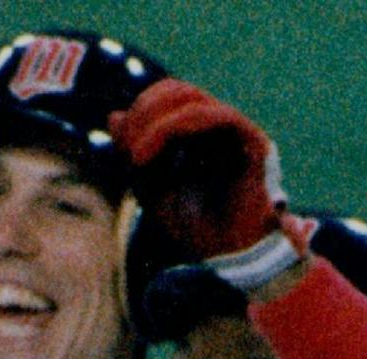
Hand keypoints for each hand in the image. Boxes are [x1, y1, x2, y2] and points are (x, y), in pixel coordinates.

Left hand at [108, 79, 301, 289]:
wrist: (231, 260)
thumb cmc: (196, 230)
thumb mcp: (150, 190)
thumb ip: (133, 155)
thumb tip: (113, 116)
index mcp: (201, 134)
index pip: (166, 100)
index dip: (139, 113)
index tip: (121, 150)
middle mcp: (220, 127)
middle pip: (177, 90)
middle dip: (143, 112)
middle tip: (128, 151)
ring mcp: (237, 131)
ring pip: (190, 98)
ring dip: (154, 121)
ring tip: (135, 157)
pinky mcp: (252, 140)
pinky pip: (213, 115)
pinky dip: (173, 127)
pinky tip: (147, 156)